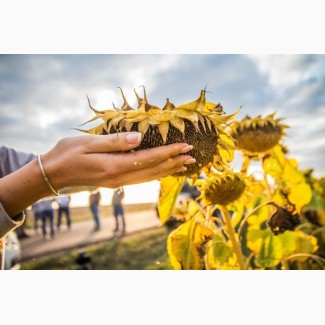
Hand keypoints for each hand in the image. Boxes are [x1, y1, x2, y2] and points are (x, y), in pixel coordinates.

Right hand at [42, 132, 195, 188]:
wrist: (53, 173)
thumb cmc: (67, 154)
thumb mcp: (88, 143)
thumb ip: (115, 142)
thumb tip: (139, 138)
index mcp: (114, 166)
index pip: (149, 159)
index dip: (169, 153)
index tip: (185, 147)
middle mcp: (120, 177)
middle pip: (154, 170)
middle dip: (174, 162)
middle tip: (192, 156)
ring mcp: (118, 182)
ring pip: (149, 177)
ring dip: (168, 170)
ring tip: (183, 166)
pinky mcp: (115, 182)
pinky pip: (141, 179)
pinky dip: (156, 174)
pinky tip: (161, 171)